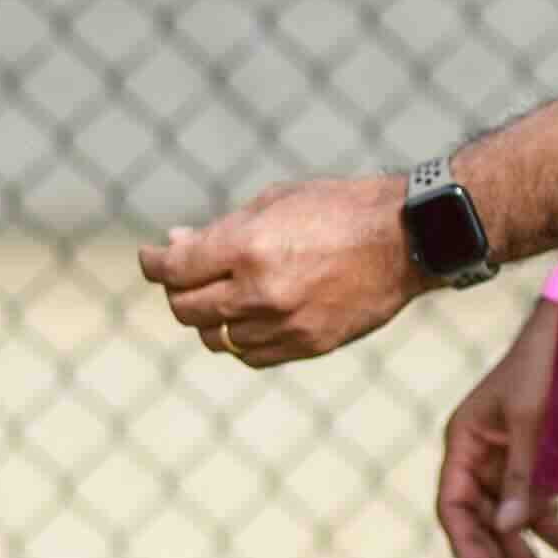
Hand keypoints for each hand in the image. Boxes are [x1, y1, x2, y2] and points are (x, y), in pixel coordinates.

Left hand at [141, 172, 418, 370]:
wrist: (406, 238)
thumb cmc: (338, 208)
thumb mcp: (274, 202)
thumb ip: (220, 230)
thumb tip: (174, 245)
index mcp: (247, 248)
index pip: (172, 269)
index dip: (153, 263)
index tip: (151, 257)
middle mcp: (259, 293)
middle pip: (186, 308)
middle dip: (177, 289)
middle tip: (184, 275)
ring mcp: (284, 325)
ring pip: (215, 337)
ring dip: (208, 317)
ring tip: (220, 294)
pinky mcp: (307, 346)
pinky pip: (251, 354)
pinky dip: (239, 338)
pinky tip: (248, 316)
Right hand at [433, 302, 557, 557]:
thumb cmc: (545, 366)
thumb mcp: (533, 420)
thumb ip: (521, 476)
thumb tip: (508, 531)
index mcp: (464, 442)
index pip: (453, 507)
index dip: (466, 547)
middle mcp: (481, 458)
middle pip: (480, 524)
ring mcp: (510, 464)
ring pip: (511, 524)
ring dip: (531, 556)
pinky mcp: (539, 466)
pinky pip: (540, 509)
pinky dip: (557, 531)